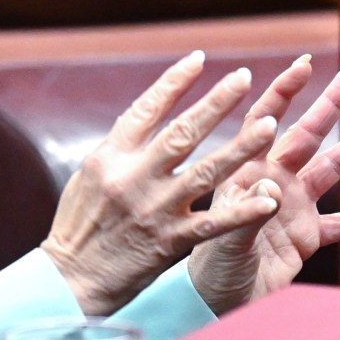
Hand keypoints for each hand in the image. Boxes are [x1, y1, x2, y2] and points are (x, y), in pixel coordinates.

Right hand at [43, 52, 281, 314]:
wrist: (70, 279)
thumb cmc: (79, 224)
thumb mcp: (90, 175)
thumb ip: (122, 146)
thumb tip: (148, 113)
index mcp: (110, 156)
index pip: (147, 108)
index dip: (174, 81)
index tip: (200, 59)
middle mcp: (133, 177)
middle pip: (183, 132)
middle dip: (216, 103)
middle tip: (244, 77)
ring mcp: (155, 209)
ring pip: (205, 172)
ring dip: (240, 147)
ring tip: (269, 125)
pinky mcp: (170, 241)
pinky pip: (213, 223)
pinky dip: (242, 211)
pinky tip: (268, 198)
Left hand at [186, 56, 339, 311]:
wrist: (216, 302)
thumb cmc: (208, 266)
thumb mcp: (223, 238)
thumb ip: (248, 211)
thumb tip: (271, 188)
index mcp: (246, 172)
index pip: (265, 121)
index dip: (284, 92)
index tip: (305, 64)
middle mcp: (273, 181)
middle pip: (307, 134)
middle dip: (330, 103)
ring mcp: (293, 207)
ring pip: (332, 168)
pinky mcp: (308, 236)